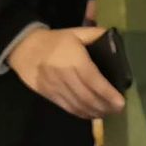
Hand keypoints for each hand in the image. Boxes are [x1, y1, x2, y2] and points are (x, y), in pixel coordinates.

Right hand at [10, 25, 124, 119]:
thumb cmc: (54, 40)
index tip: (121, 102)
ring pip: (78, 106)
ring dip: (95, 112)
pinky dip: (81, 114)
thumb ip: (96, 34)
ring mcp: (56, 88)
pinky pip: (68, 108)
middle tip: (117, 109)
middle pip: (88, 97)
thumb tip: (114, 41)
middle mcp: (65, 76)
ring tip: (107, 113)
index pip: (94, 81)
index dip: (108, 94)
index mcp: (75, 60)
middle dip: (105, 106)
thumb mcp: (76, 32)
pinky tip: (91, 114)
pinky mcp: (49, 96)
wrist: (24, 48)